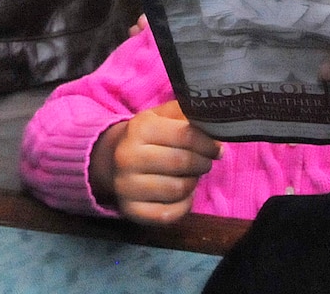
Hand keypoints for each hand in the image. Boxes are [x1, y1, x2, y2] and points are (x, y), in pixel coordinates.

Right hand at [90, 102, 221, 224]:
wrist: (112, 158)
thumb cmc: (148, 135)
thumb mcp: (163, 116)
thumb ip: (188, 116)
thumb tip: (215, 127)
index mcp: (140, 128)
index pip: (185, 136)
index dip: (208, 144)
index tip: (217, 148)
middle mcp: (128, 157)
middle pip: (182, 163)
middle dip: (202, 163)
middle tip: (206, 162)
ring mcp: (126, 186)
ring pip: (178, 189)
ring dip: (193, 183)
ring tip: (191, 175)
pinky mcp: (129, 210)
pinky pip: (168, 214)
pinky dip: (183, 205)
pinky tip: (183, 194)